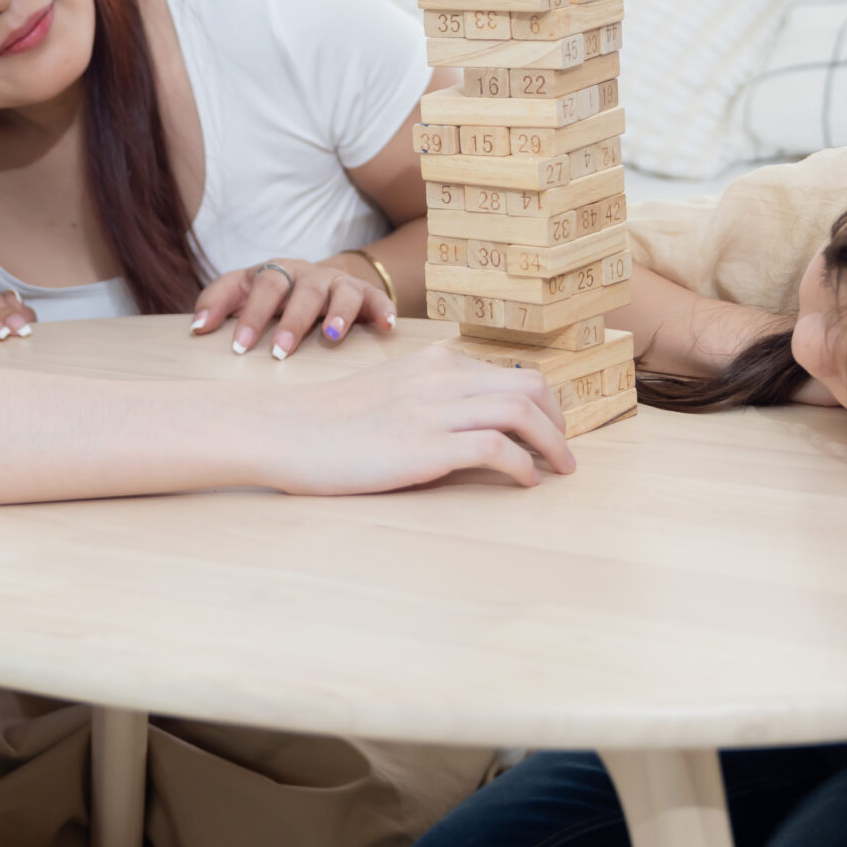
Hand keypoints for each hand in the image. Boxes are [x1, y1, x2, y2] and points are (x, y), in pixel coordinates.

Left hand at [193, 256, 394, 358]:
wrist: (315, 280)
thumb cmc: (270, 294)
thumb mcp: (241, 291)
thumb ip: (215, 303)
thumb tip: (196, 327)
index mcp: (275, 272)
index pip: (262, 287)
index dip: (251, 315)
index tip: (239, 348)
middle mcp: (308, 275)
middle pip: (303, 291)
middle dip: (292, 321)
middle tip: (281, 352)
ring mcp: (338, 283)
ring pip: (341, 293)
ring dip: (337, 314)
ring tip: (331, 338)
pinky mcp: (365, 294)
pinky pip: (377, 299)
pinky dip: (383, 310)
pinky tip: (387, 327)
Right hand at [262, 345, 574, 490]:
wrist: (284, 430)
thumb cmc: (329, 422)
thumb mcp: (388, 391)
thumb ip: (428, 397)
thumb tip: (467, 424)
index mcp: (434, 362)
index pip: (512, 371)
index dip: (543, 403)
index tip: (549, 430)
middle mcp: (442, 378)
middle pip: (531, 384)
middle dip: (558, 420)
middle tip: (563, 453)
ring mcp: (434, 410)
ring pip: (522, 411)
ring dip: (553, 444)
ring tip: (560, 471)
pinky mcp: (424, 446)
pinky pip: (495, 448)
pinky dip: (521, 467)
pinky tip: (524, 484)